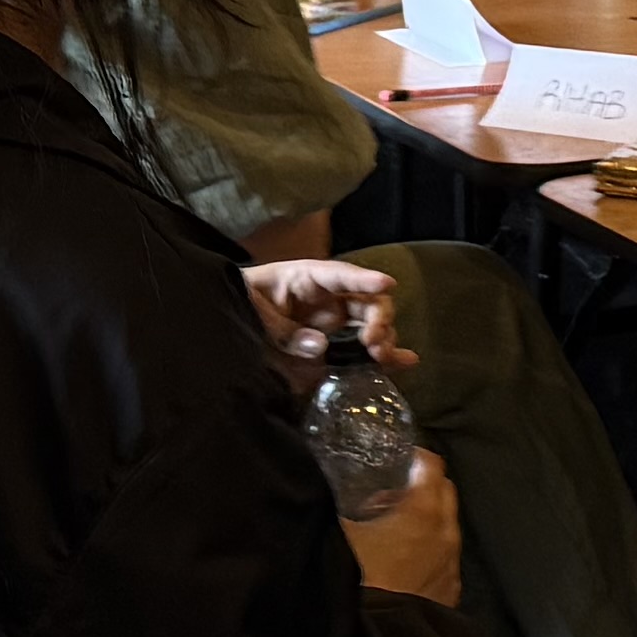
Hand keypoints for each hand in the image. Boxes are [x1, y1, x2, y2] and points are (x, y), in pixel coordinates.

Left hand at [243, 258, 398, 366]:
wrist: (229, 326)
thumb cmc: (243, 304)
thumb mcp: (253, 311)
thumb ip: (282, 330)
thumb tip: (319, 347)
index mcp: (308, 280)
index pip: (340, 275)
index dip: (364, 278)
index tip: (387, 283)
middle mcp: (329, 300)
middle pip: (368, 301)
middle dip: (379, 318)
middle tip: (373, 340)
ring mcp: (335, 325)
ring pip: (372, 326)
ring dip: (383, 339)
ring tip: (381, 356)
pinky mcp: (335, 349)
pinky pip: (364, 351)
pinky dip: (385, 356)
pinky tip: (407, 361)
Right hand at [343, 447, 464, 604]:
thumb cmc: (358, 580)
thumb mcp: (338, 535)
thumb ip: (335, 507)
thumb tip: (321, 492)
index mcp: (423, 510)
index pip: (431, 465)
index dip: (413, 457)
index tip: (396, 459)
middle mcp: (446, 532)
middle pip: (443, 492)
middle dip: (421, 487)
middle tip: (388, 495)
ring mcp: (452, 563)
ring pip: (445, 527)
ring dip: (424, 522)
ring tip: (390, 533)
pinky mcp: (450, 591)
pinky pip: (443, 559)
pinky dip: (428, 552)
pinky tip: (402, 565)